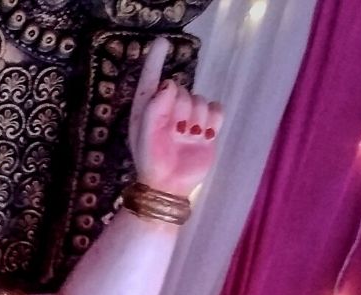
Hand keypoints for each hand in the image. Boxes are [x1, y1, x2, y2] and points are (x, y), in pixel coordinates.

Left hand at [129, 37, 222, 197]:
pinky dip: (213, 119)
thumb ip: (154, 108)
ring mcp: (189, 118)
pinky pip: (216, 108)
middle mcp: (169, 110)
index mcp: (148, 111)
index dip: (156, 61)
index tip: (162, 42)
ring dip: (196, 117)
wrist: (170, 186)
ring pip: (200, 99)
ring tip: (187, 137)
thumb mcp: (144, 136)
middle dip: (182, 107)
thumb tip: (170, 83)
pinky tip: (204, 134)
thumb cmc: (151, 162)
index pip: (152, 80)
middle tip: (175, 131)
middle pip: (183, 90)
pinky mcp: (207, 127)